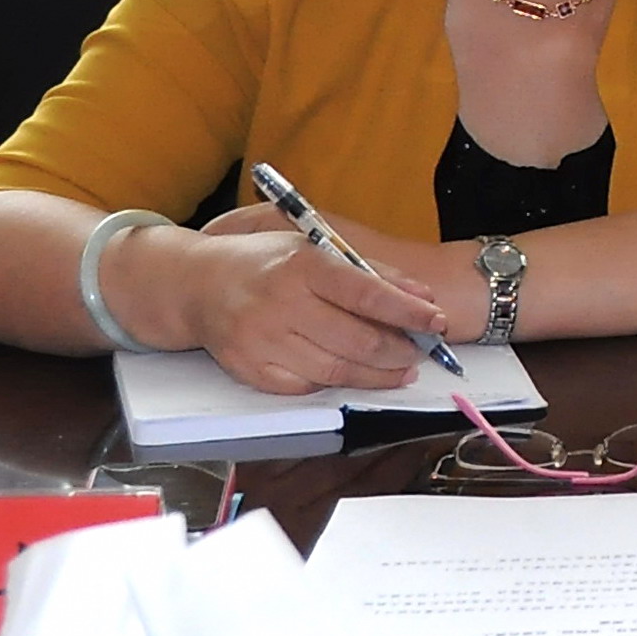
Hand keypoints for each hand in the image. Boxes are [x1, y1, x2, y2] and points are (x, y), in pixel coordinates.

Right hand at [124, 219, 449, 394]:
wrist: (197, 284)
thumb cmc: (267, 262)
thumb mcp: (317, 248)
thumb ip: (372, 272)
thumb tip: (422, 296)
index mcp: (303, 266)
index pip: (367, 294)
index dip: (409, 312)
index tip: (438, 321)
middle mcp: (280, 303)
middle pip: (356, 341)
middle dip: (400, 351)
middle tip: (421, 352)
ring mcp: (261, 340)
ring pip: (335, 371)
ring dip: (377, 375)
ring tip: (400, 369)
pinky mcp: (248, 369)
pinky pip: (304, 387)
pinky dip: (335, 383)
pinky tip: (353, 375)